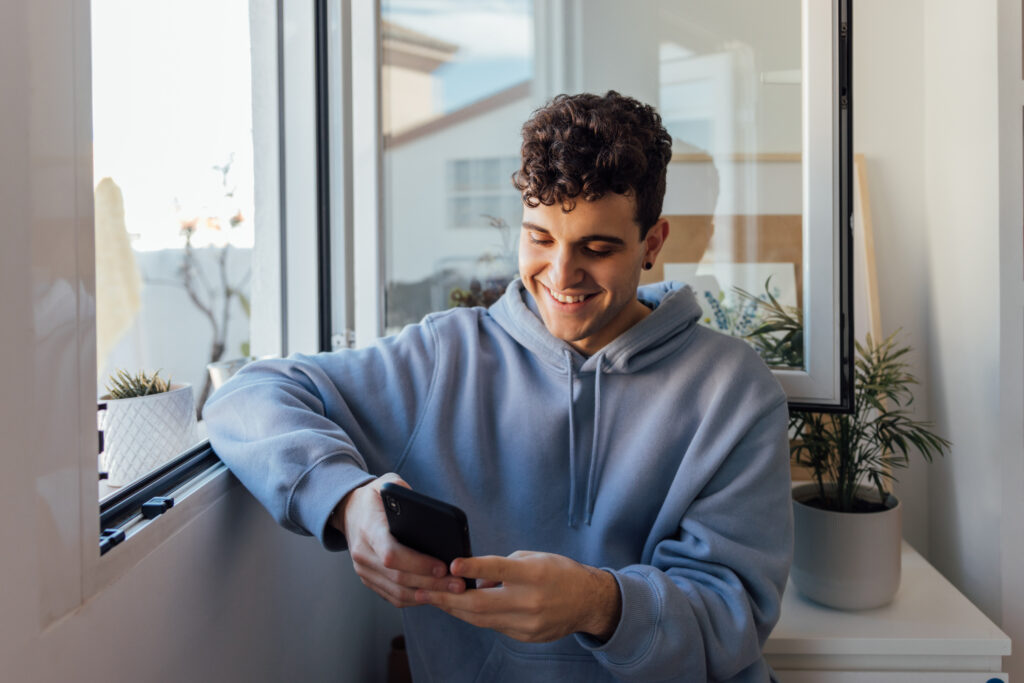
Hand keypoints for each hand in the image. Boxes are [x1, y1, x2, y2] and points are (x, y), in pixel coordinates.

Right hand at [331, 473, 465, 606]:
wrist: (347, 511)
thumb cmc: (373, 498)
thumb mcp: (386, 483)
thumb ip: (404, 489)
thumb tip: (428, 508)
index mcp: (368, 528)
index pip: (392, 554)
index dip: (418, 564)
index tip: (443, 567)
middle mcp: (363, 553)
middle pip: (399, 578)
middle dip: (432, 583)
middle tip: (459, 583)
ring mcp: (363, 570)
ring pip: (397, 592)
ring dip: (427, 595)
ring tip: (452, 591)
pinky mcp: (368, 579)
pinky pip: (393, 597)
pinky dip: (415, 599)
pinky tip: (436, 594)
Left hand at [414, 550, 621, 642]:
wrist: (588, 601)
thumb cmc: (559, 572)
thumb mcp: (534, 558)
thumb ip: (503, 567)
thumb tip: (475, 580)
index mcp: (534, 574)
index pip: (498, 569)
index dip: (473, 568)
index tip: (451, 565)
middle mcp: (530, 601)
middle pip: (480, 604)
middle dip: (447, 598)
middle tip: (424, 591)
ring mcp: (528, 623)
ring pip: (482, 619)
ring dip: (455, 609)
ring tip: (433, 600)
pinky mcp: (526, 636)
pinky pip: (494, 626)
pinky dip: (475, 617)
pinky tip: (460, 609)